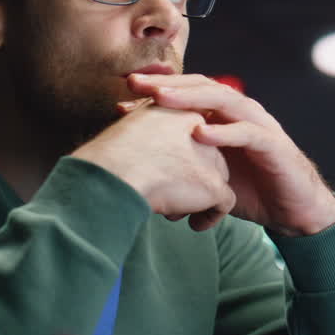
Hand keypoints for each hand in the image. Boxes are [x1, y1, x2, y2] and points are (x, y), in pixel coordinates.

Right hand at [71, 102, 236, 230]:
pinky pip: (223, 203)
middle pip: (208, 157)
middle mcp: (202, 128)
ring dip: (198, 197)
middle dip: (190, 177)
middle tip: (166, 192)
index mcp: (180, 109)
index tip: (166, 169)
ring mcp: (210, 157)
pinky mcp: (213, 184)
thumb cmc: (111, 155)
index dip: (181, 154)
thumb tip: (150, 147)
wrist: (113, 172)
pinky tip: (194, 225)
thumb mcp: (131, 130)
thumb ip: (149, 131)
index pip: (193, 132)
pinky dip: (210, 216)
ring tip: (172, 209)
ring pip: (216, 181)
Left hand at [122, 74, 334, 235]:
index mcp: (222, 116)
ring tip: (162, 98)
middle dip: (167, 85)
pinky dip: (224, 132)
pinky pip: (247, 133)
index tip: (122, 98)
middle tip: (135, 84)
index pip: (187, 94)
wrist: (292, 211)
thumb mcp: (208, 171)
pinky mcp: (273, 145)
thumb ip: (180, 161)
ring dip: (191, 98)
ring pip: (223, 101)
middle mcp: (239, 112)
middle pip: (200, 87)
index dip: (156, 93)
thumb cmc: (248, 188)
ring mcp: (258, 124)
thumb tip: (137, 169)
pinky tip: (201, 133)